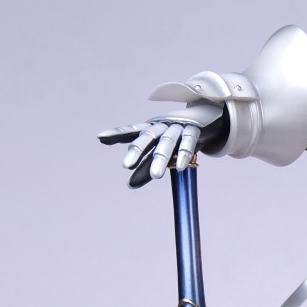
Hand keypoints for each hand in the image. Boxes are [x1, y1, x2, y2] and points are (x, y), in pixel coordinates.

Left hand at [98, 101, 224, 187]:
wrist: (206, 120)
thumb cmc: (176, 139)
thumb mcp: (160, 153)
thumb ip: (145, 168)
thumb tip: (129, 185)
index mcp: (150, 130)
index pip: (131, 132)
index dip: (116, 134)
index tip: (100, 138)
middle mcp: (161, 127)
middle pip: (147, 138)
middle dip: (137, 150)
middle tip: (126, 165)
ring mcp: (178, 127)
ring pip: (167, 142)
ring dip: (161, 158)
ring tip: (155, 176)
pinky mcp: (195, 130)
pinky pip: (189, 142)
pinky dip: (184, 153)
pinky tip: (180, 167)